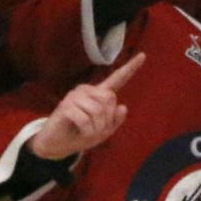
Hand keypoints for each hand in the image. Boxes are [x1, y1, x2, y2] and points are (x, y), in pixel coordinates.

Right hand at [28, 52, 145, 162]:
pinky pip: (86, 120)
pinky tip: (79, 131)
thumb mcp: (102, 132)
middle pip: (110, 100)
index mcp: (98, 94)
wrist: (57, 145)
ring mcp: (75, 96)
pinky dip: (86, 131)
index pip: (117, 79)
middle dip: (106, 120)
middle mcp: (87, 91)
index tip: (143, 55)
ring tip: (85, 131)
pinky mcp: (65, 106)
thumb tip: (122, 107)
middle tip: (94, 130)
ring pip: (98, 111)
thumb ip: (115, 121)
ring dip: (95, 128)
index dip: (130, 68)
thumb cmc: (80, 135)